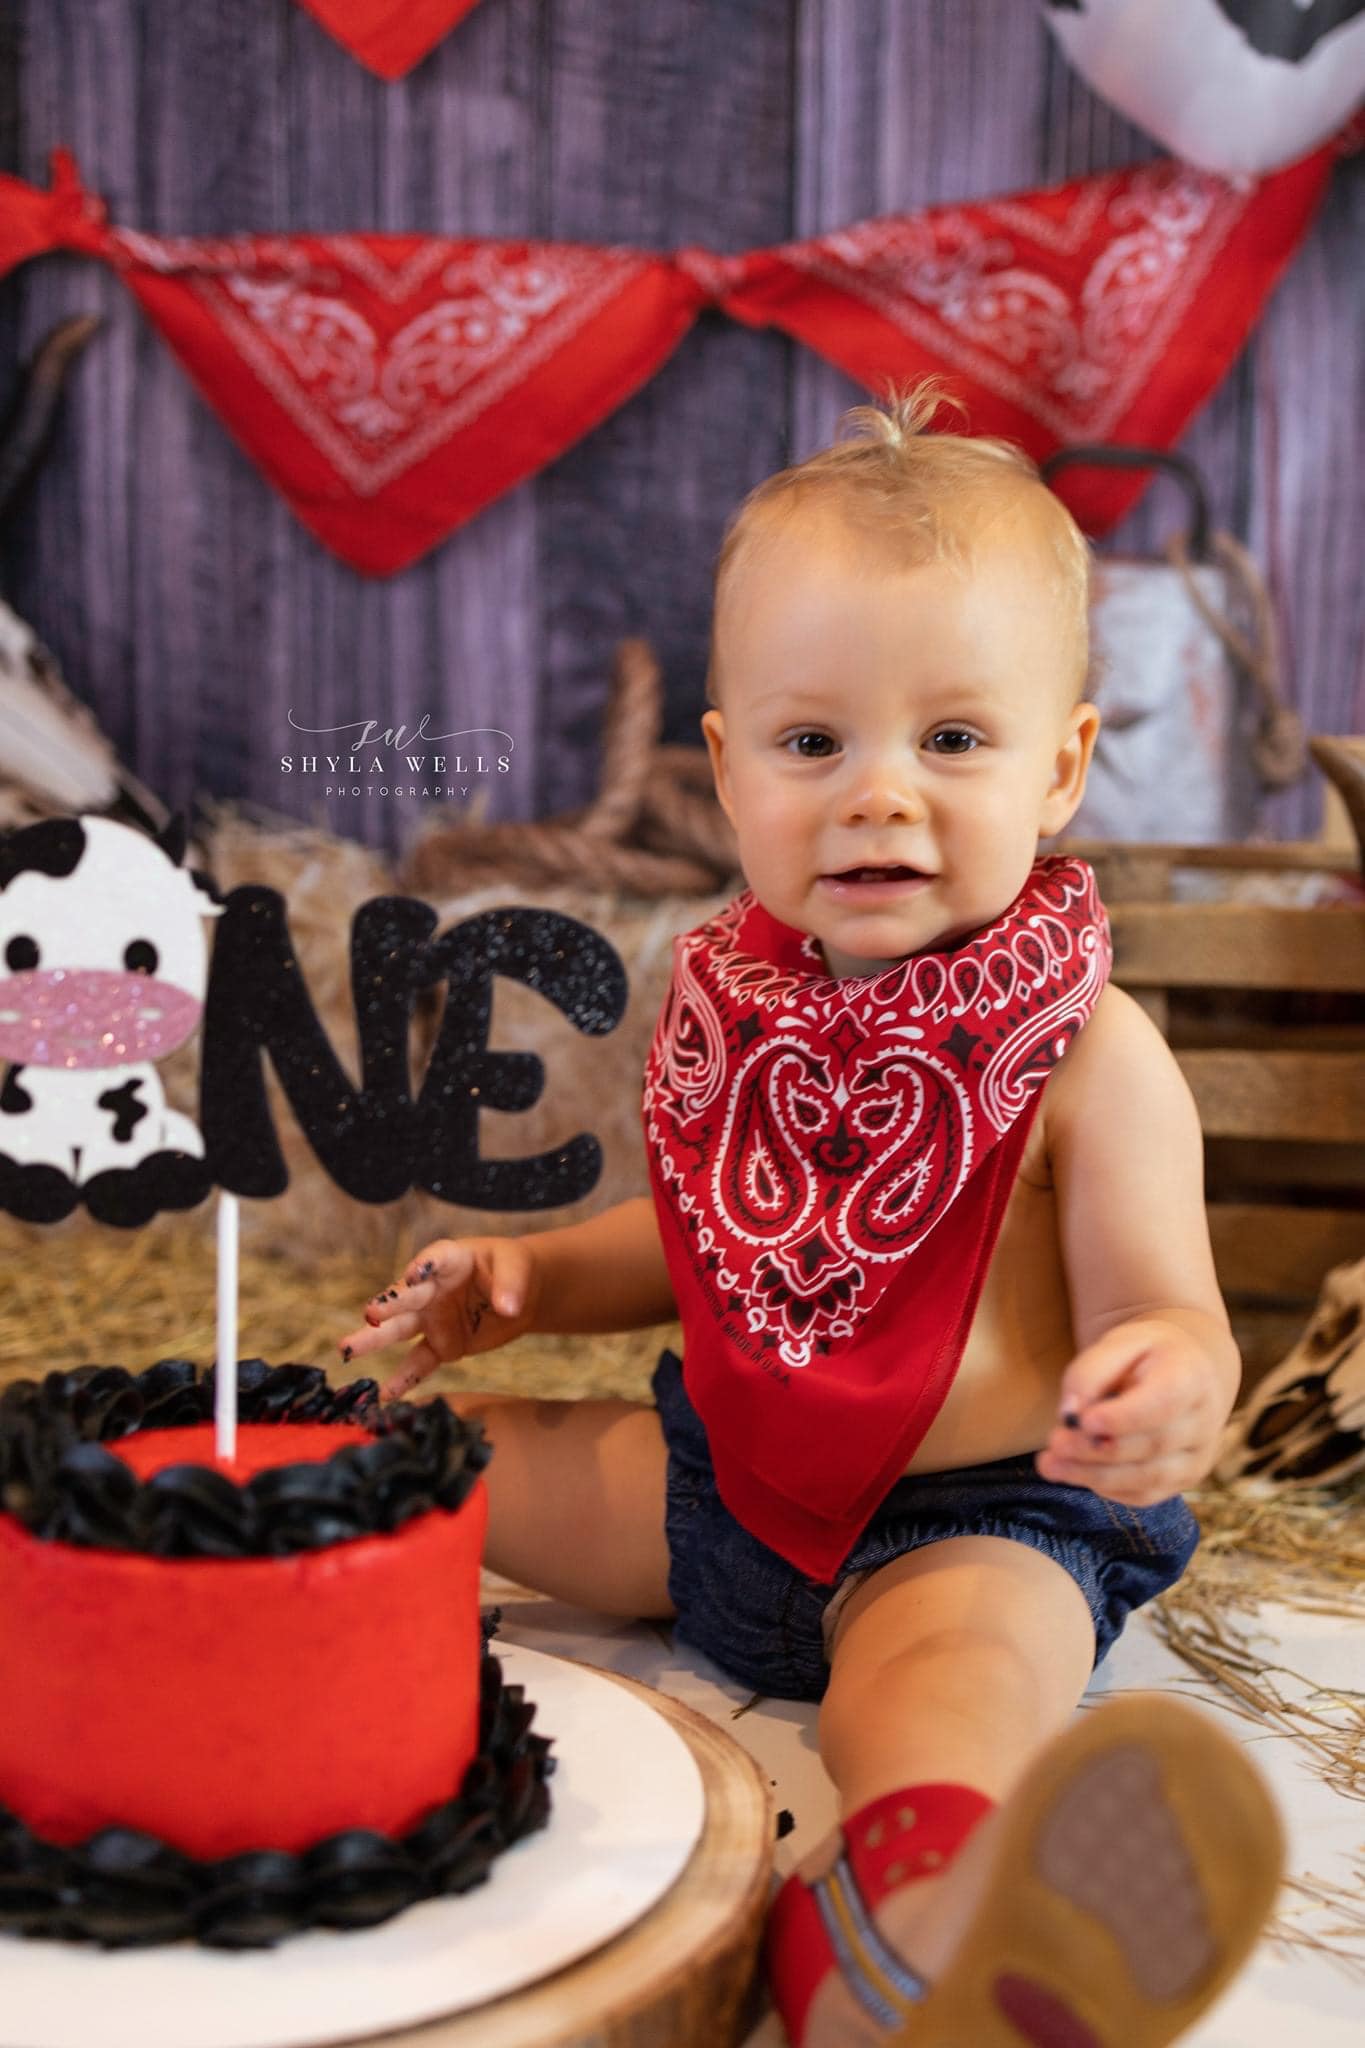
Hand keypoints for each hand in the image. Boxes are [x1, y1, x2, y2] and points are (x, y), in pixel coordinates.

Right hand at [337, 1236, 540, 1400]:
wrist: (519, 1293)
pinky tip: (385, 1394)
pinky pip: (420, 1362)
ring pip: (401, 1329)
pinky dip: (405, 1378)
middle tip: (370, 1313)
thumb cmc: (513, 1269)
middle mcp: (432, 1288)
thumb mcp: (517, 1267)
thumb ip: (511, 1285)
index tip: (413, 1274)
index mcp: (449, 1259)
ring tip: (347, 1349)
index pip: (434, 1261)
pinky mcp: (442, 1345)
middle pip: (408, 1296)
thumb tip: (508, 1307)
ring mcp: (433, 1318)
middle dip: (390, 1305)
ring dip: (375, 1339)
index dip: (424, 1266)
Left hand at [1035, 1317, 1231, 1506]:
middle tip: (1054, 1443)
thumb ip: (1091, 1372)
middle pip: (1151, 1446)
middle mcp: (1203, 1422)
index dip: (1123, 1418)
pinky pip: (1143, 1495)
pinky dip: (1105, 1488)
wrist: (1187, 1372)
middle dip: (1096, 1450)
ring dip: (1094, 1475)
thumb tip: (1069, 1415)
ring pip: (1147, 1478)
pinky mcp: (1183, 1481)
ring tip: (1050, 1465)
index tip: (1084, 1422)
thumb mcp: (1119, 1343)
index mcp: (1191, 1377)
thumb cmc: (1146, 1355)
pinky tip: (1074, 1472)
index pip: (1163, 1404)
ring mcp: (1198, 1457)